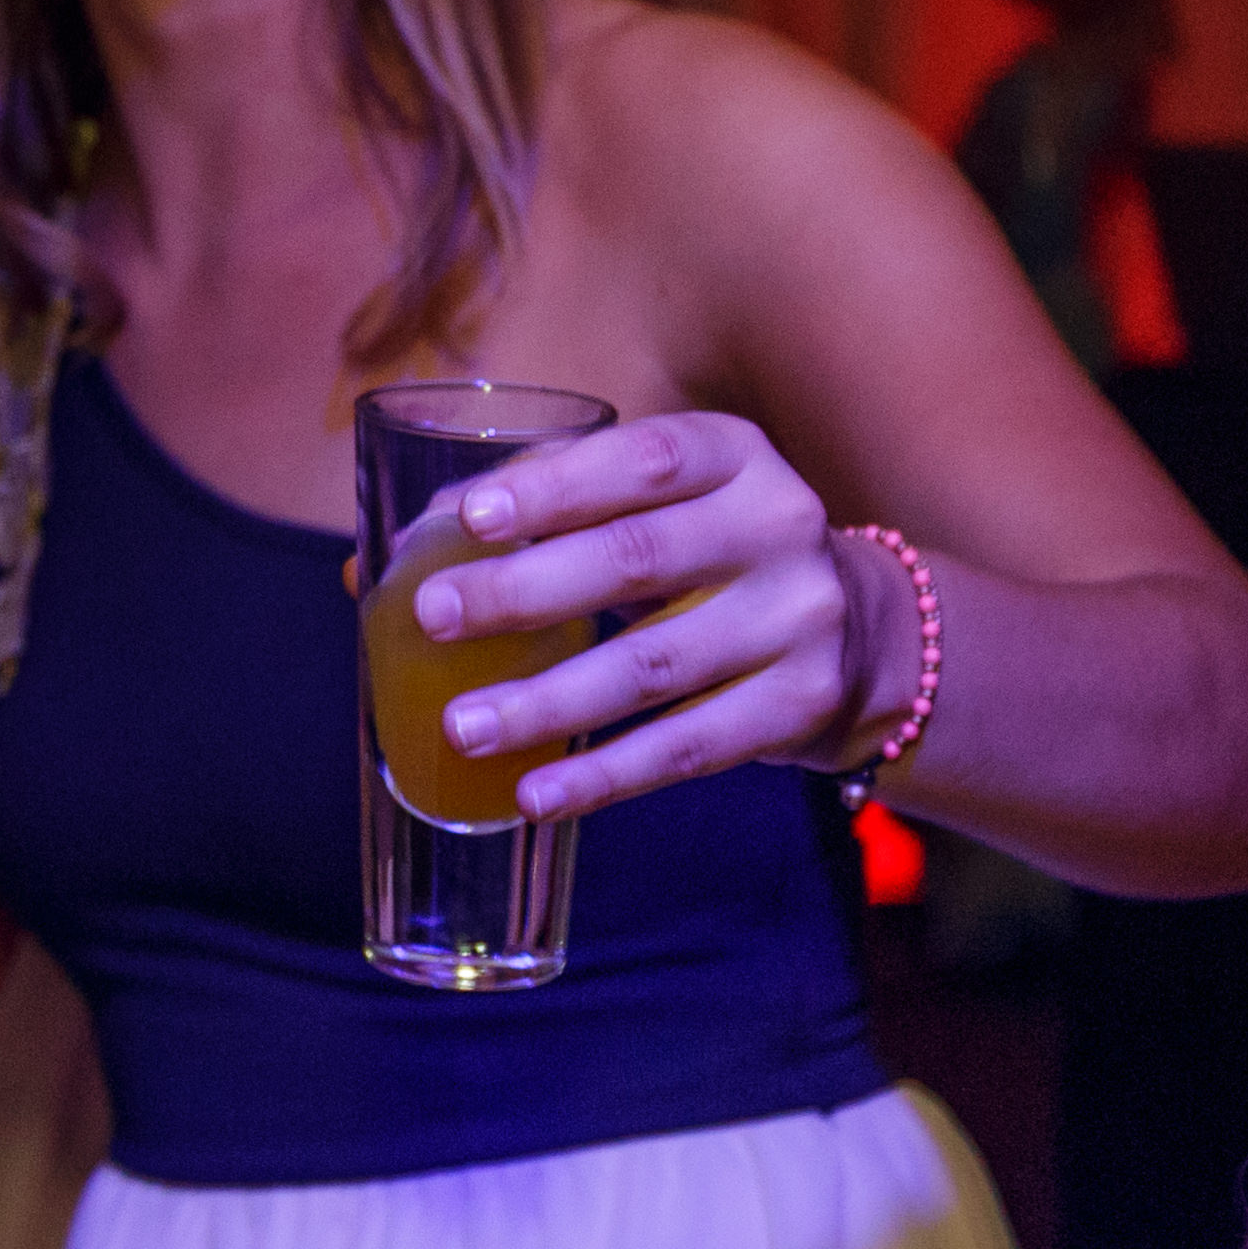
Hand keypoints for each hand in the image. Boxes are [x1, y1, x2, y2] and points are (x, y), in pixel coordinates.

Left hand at [404, 411, 905, 821]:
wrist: (865, 634)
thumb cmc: (711, 553)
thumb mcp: (661, 504)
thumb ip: (545, 513)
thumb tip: (381, 558)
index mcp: (733, 456)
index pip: (640, 458)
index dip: (553, 486)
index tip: (468, 518)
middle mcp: (779, 526)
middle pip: (636, 559)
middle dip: (522, 591)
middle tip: (432, 616)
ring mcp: (800, 620)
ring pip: (652, 666)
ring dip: (547, 701)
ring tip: (462, 726)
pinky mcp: (803, 706)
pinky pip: (687, 747)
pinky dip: (604, 775)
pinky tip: (535, 792)